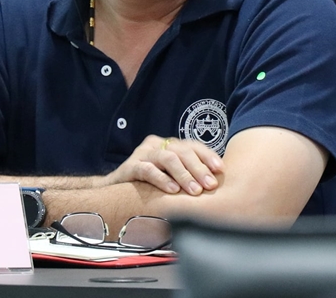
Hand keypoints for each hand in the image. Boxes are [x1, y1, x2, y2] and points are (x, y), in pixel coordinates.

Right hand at [105, 135, 223, 194]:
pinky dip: (162, 179)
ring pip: (167, 158)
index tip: (220, 170)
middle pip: (182, 151)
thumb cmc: (150, 185)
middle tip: (209, 186)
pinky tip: (172, 190)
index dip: (208, 156)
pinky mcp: (130, 166)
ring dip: (183, 175)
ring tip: (194, 191)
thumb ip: (189, 174)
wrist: (116, 191)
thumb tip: (216, 182)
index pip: (193, 145)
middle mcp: (157, 144)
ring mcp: (143, 153)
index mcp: (170, 144)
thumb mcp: (171, 176)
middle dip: (199, 169)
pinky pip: (147, 170)